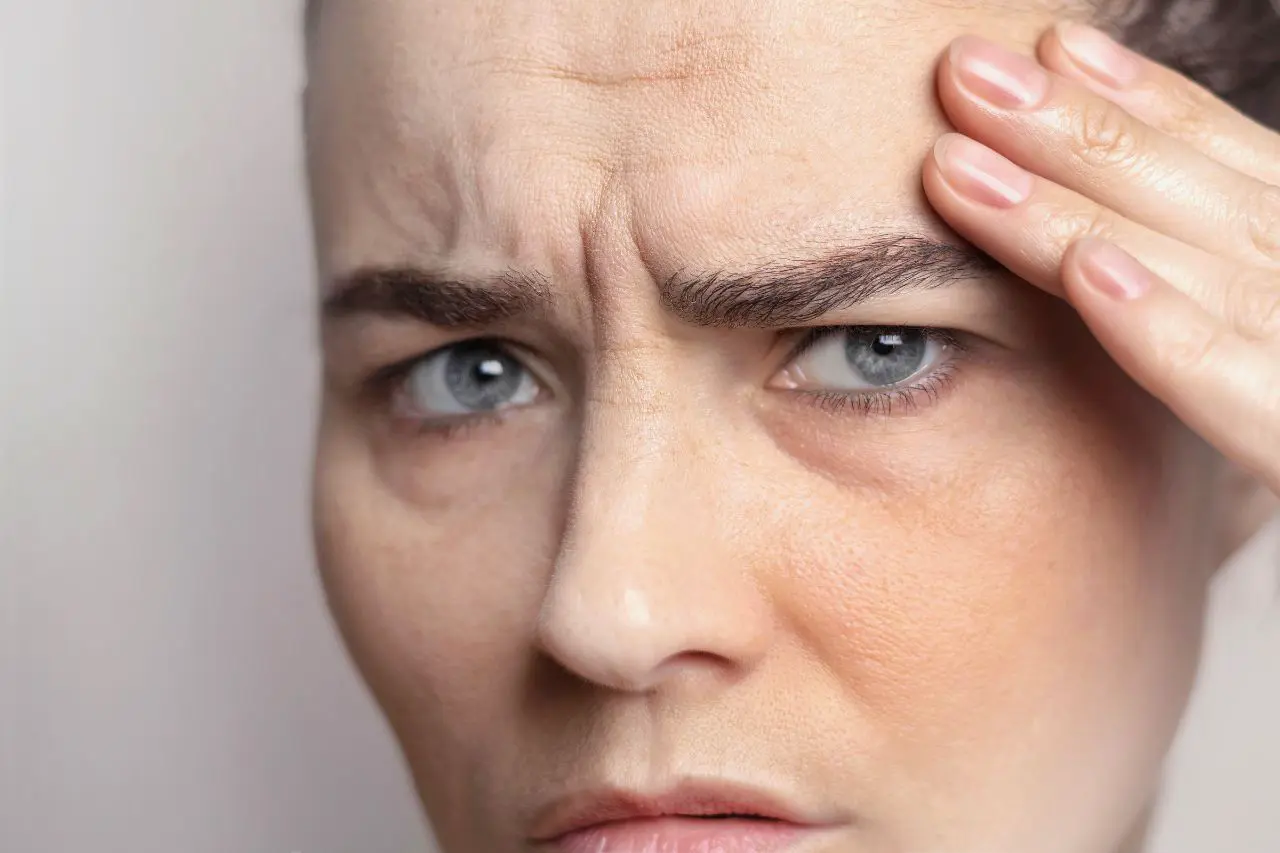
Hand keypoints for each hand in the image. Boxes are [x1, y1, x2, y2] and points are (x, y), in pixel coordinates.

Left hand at [921, 23, 1279, 497]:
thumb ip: (1254, 322)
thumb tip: (1137, 258)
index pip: (1250, 172)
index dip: (1153, 103)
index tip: (1057, 46)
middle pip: (1213, 202)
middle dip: (1083, 132)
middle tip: (964, 73)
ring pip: (1218, 272)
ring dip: (1081, 210)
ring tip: (960, 161)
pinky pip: (1262, 393)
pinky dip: (1181, 334)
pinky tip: (1094, 279)